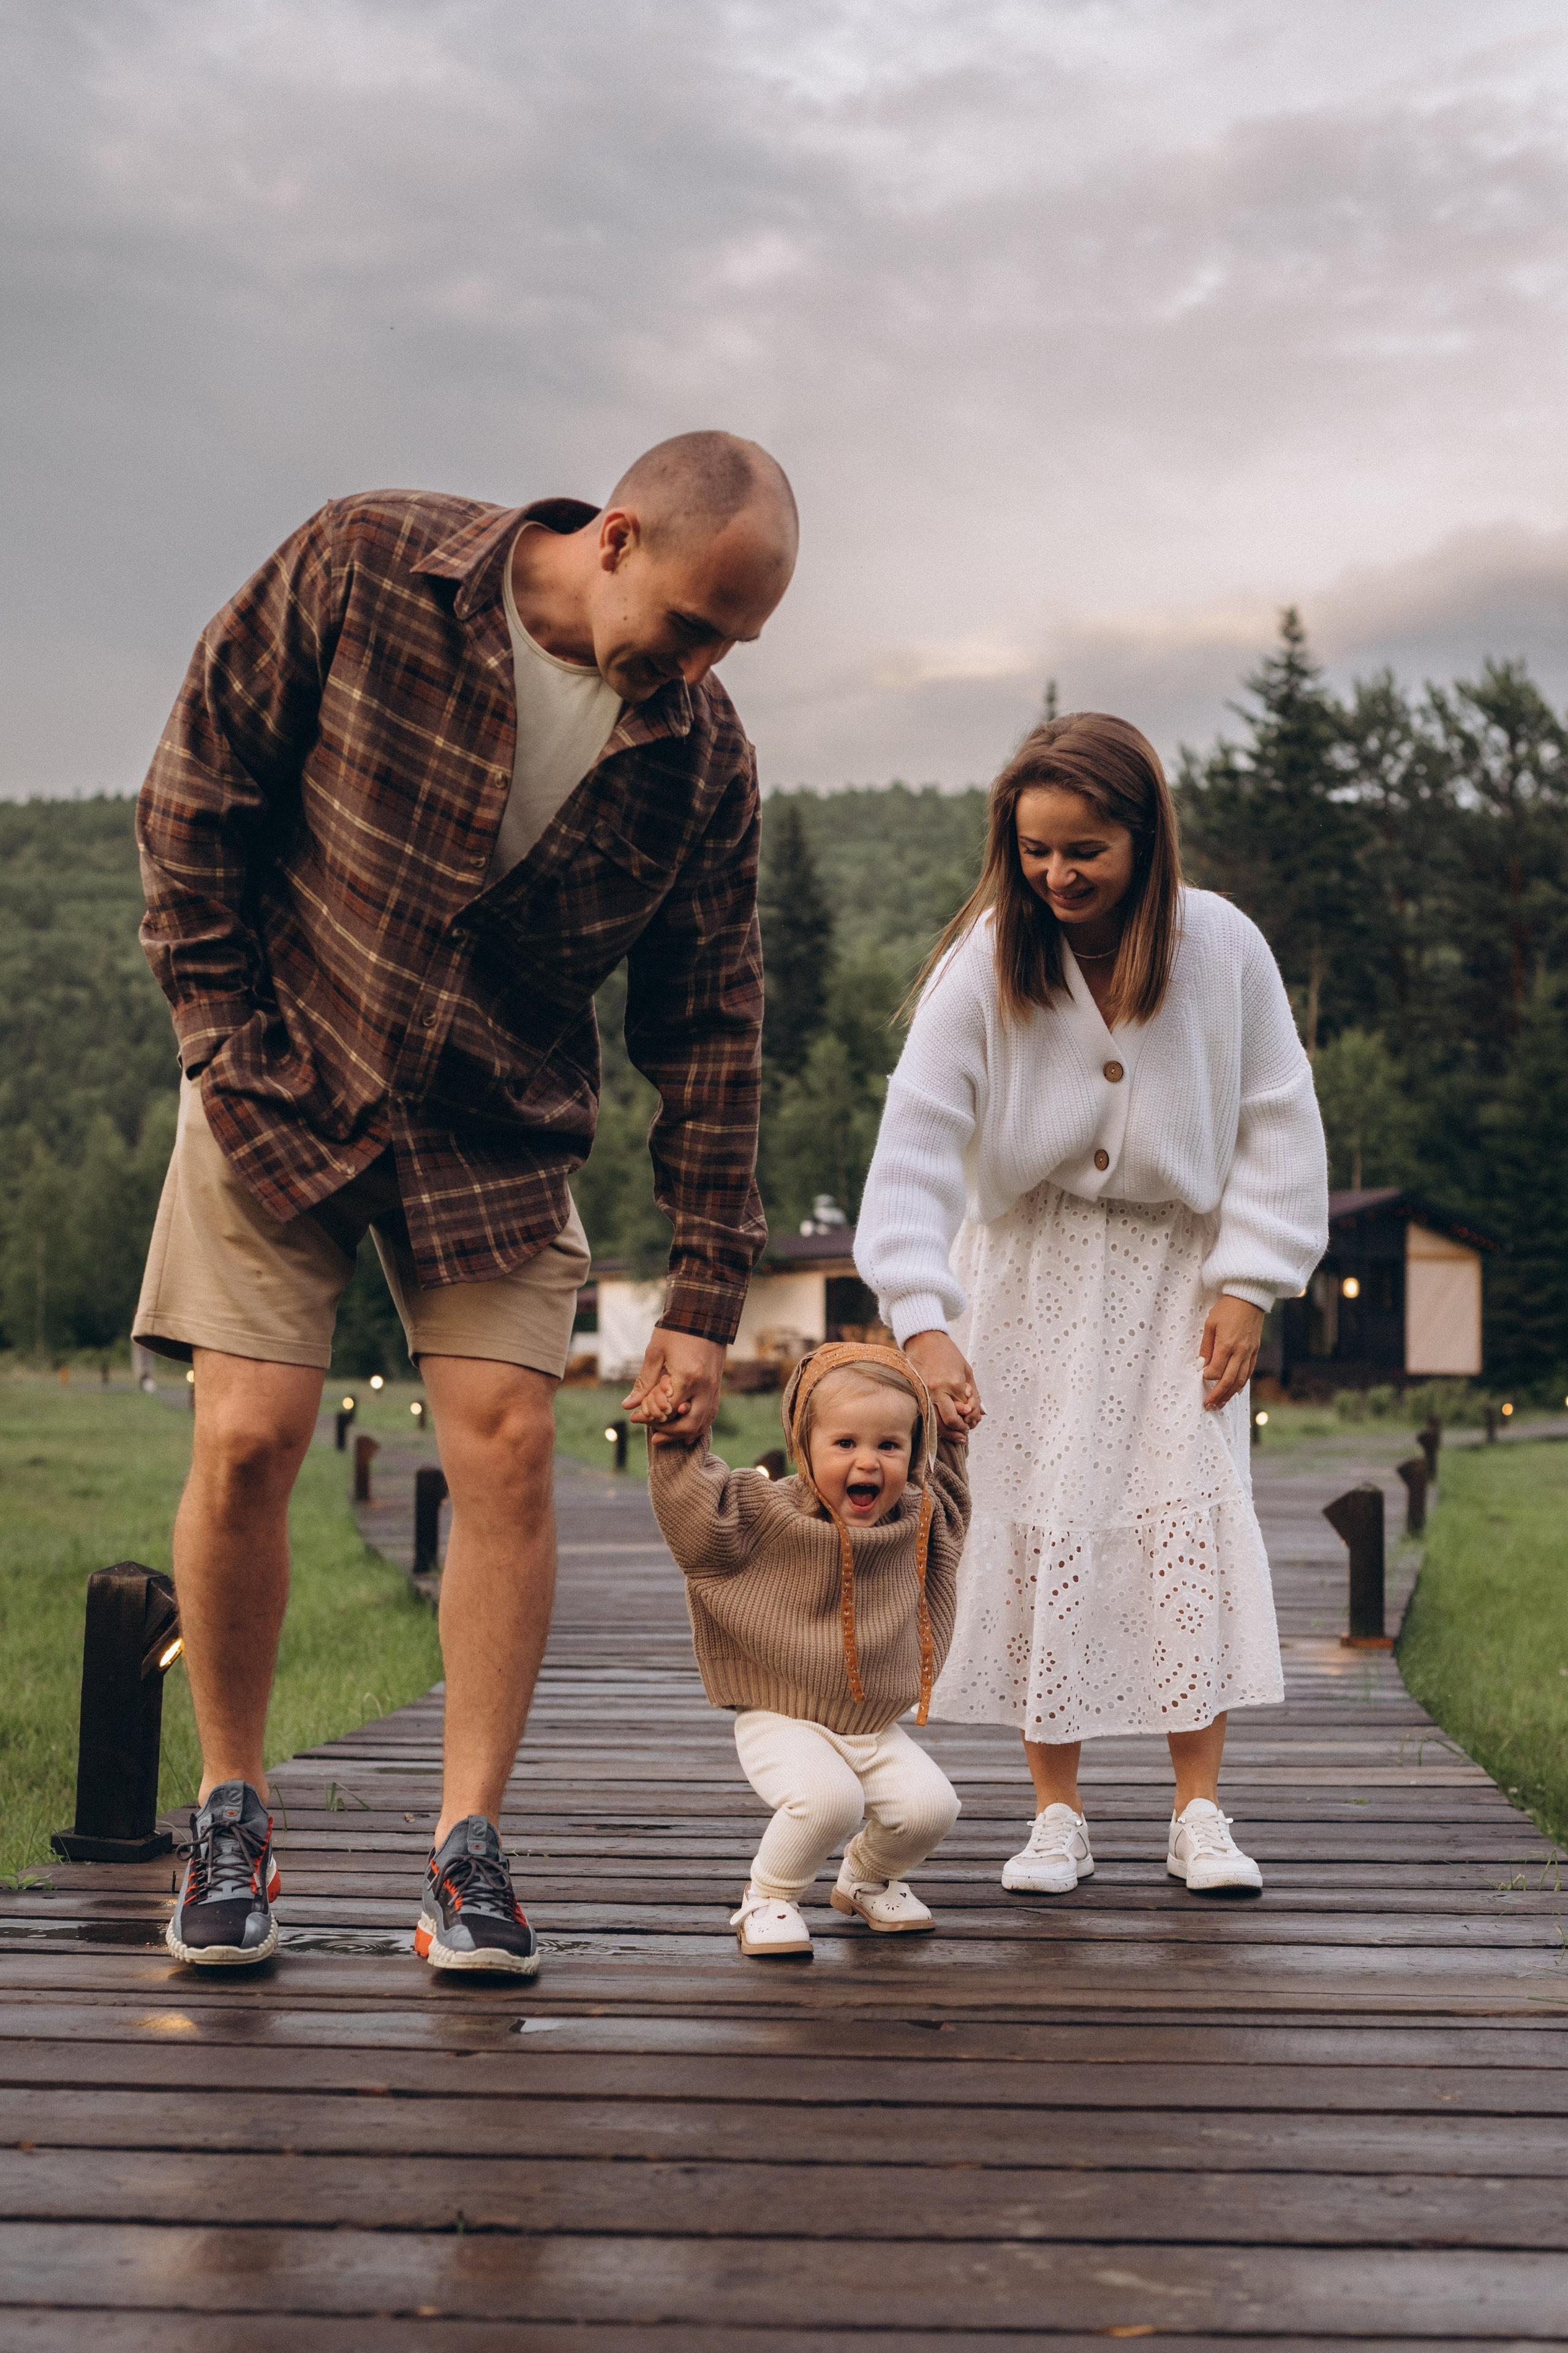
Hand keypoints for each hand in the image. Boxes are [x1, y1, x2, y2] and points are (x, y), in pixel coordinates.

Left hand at [623, 1328, 725, 1446]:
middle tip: (652, 1436)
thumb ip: (644, 1382)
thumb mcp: (655, 1353)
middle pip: (688, 1424)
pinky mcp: (718, 1387)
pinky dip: (699, 1426)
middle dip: (668, 1433)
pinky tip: (687, 1433)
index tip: (634, 1418)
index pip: (668, 1411)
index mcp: (687, 1377)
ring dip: (683, 1434)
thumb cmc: (676, 1330)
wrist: (704, 1314)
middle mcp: (704, 1387)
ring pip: (703, 1423)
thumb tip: (628, 1406)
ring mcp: (714, 1388)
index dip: (650, 1418)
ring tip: (664, 1439)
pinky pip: (710, 1414)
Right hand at [902, 1328, 983, 1434]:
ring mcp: (925, 1393)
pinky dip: (937, 1425)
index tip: (973, 1420)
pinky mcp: (917, 1394)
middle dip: (960, 1429)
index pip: (965, 1410)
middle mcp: (938, 1391)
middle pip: (950, 1420)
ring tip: (957, 1435)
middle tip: (965, 1431)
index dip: (971, 1418)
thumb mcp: (967, 1371)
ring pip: (936, 1423)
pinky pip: (927, 1416)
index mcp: (953, 1383)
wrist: (924, 1340)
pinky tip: (944, 1427)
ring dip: (948, 1433)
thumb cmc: (946, 1352)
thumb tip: (978, 1412)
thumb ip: (973, 1393)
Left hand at [1200, 1295, 1265, 1410]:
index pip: (1216, 1370)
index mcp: (1226, 1344)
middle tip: (1209, 1405)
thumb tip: (1201, 1365)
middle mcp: (1240, 1351)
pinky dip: (1242, 1383)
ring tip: (1221, 1403)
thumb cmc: (1227, 1308)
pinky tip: (1235, 1391)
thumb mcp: (1210, 1324)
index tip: (1201, 1379)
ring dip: (1230, 1394)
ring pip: (1241, 1380)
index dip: (1207, 1377)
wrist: (1249, 1297)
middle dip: (1218, 1395)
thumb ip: (1206, 1346)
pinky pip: (1249, 1371)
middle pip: (1229, 1380)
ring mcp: (1249, 1352)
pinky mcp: (1255, 1351)